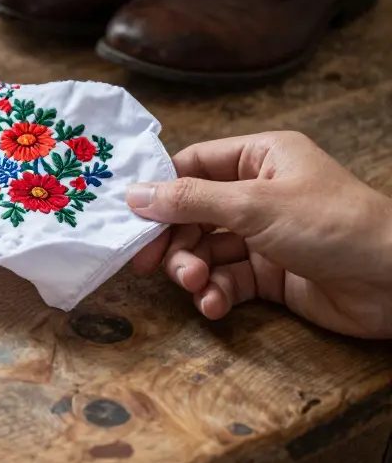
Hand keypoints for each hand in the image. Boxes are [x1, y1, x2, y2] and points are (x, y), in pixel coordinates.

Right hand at [129, 131, 391, 337]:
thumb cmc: (333, 225)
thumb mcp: (254, 205)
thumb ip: (190, 200)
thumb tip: (133, 195)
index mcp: (262, 158)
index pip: (194, 165)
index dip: (160, 189)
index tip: (130, 216)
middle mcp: (260, 193)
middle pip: (193, 213)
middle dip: (175, 240)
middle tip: (152, 264)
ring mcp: (266, 236)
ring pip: (207, 249)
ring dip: (193, 269)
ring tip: (195, 284)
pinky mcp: (273, 275)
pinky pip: (228, 280)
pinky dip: (215, 292)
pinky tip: (214, 304)